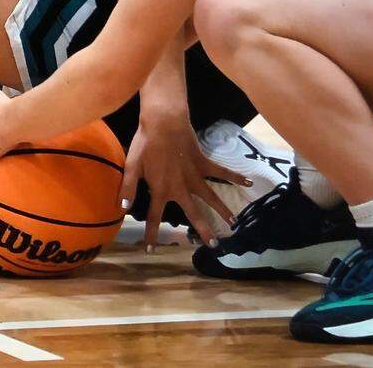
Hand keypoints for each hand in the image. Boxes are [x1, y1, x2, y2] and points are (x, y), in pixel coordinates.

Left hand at [118, 115, 250, 248]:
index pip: (154, 217)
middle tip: (213, 245)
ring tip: (234, 223)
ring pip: (211, 196)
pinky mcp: (204, 162)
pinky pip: (221, 171)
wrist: (164, 122)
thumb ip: (128, 188)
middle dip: (203, 230)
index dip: (151, 234)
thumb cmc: (145, 143)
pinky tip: (249, 182)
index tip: (151, 251)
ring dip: (223, 209)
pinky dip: (235, 176)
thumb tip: (123, 208)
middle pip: (193, 213)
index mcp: (161, 190)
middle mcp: (181, 187)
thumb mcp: (132, 166)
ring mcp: (195, 176)